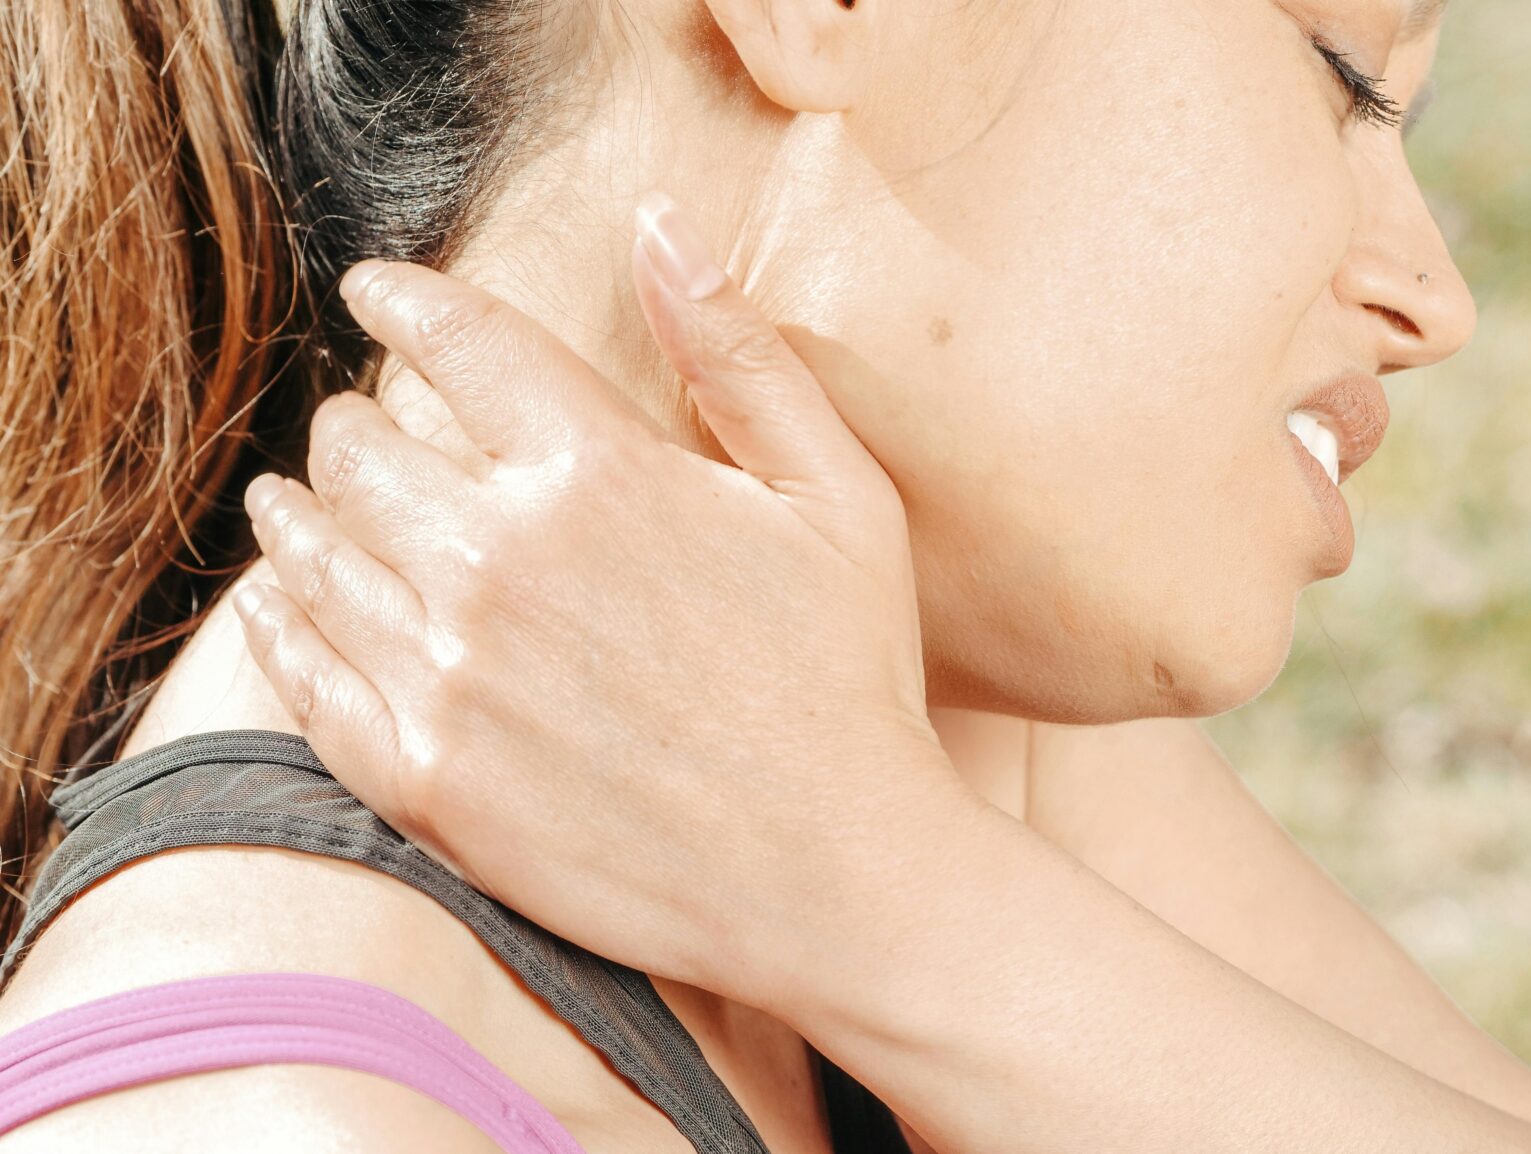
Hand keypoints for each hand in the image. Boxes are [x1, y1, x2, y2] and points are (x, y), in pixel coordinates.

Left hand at [229, 194, 972, 1001]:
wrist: (838, 876)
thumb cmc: (851, 678)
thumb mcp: (837, 495)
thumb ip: (741, 356)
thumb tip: (664, 226)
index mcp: (600, 474)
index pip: (456, 342)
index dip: (402, 300)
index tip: (375, 290)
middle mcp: (500, 560)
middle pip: (364, 445)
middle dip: (355, 418)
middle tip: (359, 423)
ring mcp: (451, 674)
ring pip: (316, 552)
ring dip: (297, 510)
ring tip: (291, 500)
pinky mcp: (426, 778)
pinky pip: (306, 677)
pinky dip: (279, 625)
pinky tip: (280, 605)